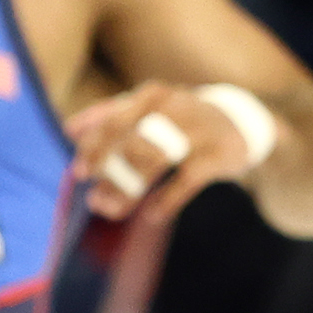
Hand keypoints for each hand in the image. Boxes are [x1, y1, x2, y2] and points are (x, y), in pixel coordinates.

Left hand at [68, 82, 255, 218]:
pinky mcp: (217, 154)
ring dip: (129, 190)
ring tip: (113, 211)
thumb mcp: (150, 110)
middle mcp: (173, 107)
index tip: (79, 172)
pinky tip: (152, 215)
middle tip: (94, 200)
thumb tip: (70, 130)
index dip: (93, 146)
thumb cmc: (182, 120)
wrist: (241, 124)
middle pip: (132, 141)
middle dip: (109, 173)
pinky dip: (166, 201)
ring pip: (155, 161)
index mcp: (151, 96)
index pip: (113, 118)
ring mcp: (197, 130)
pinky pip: (186, 181)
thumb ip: (112, 117)